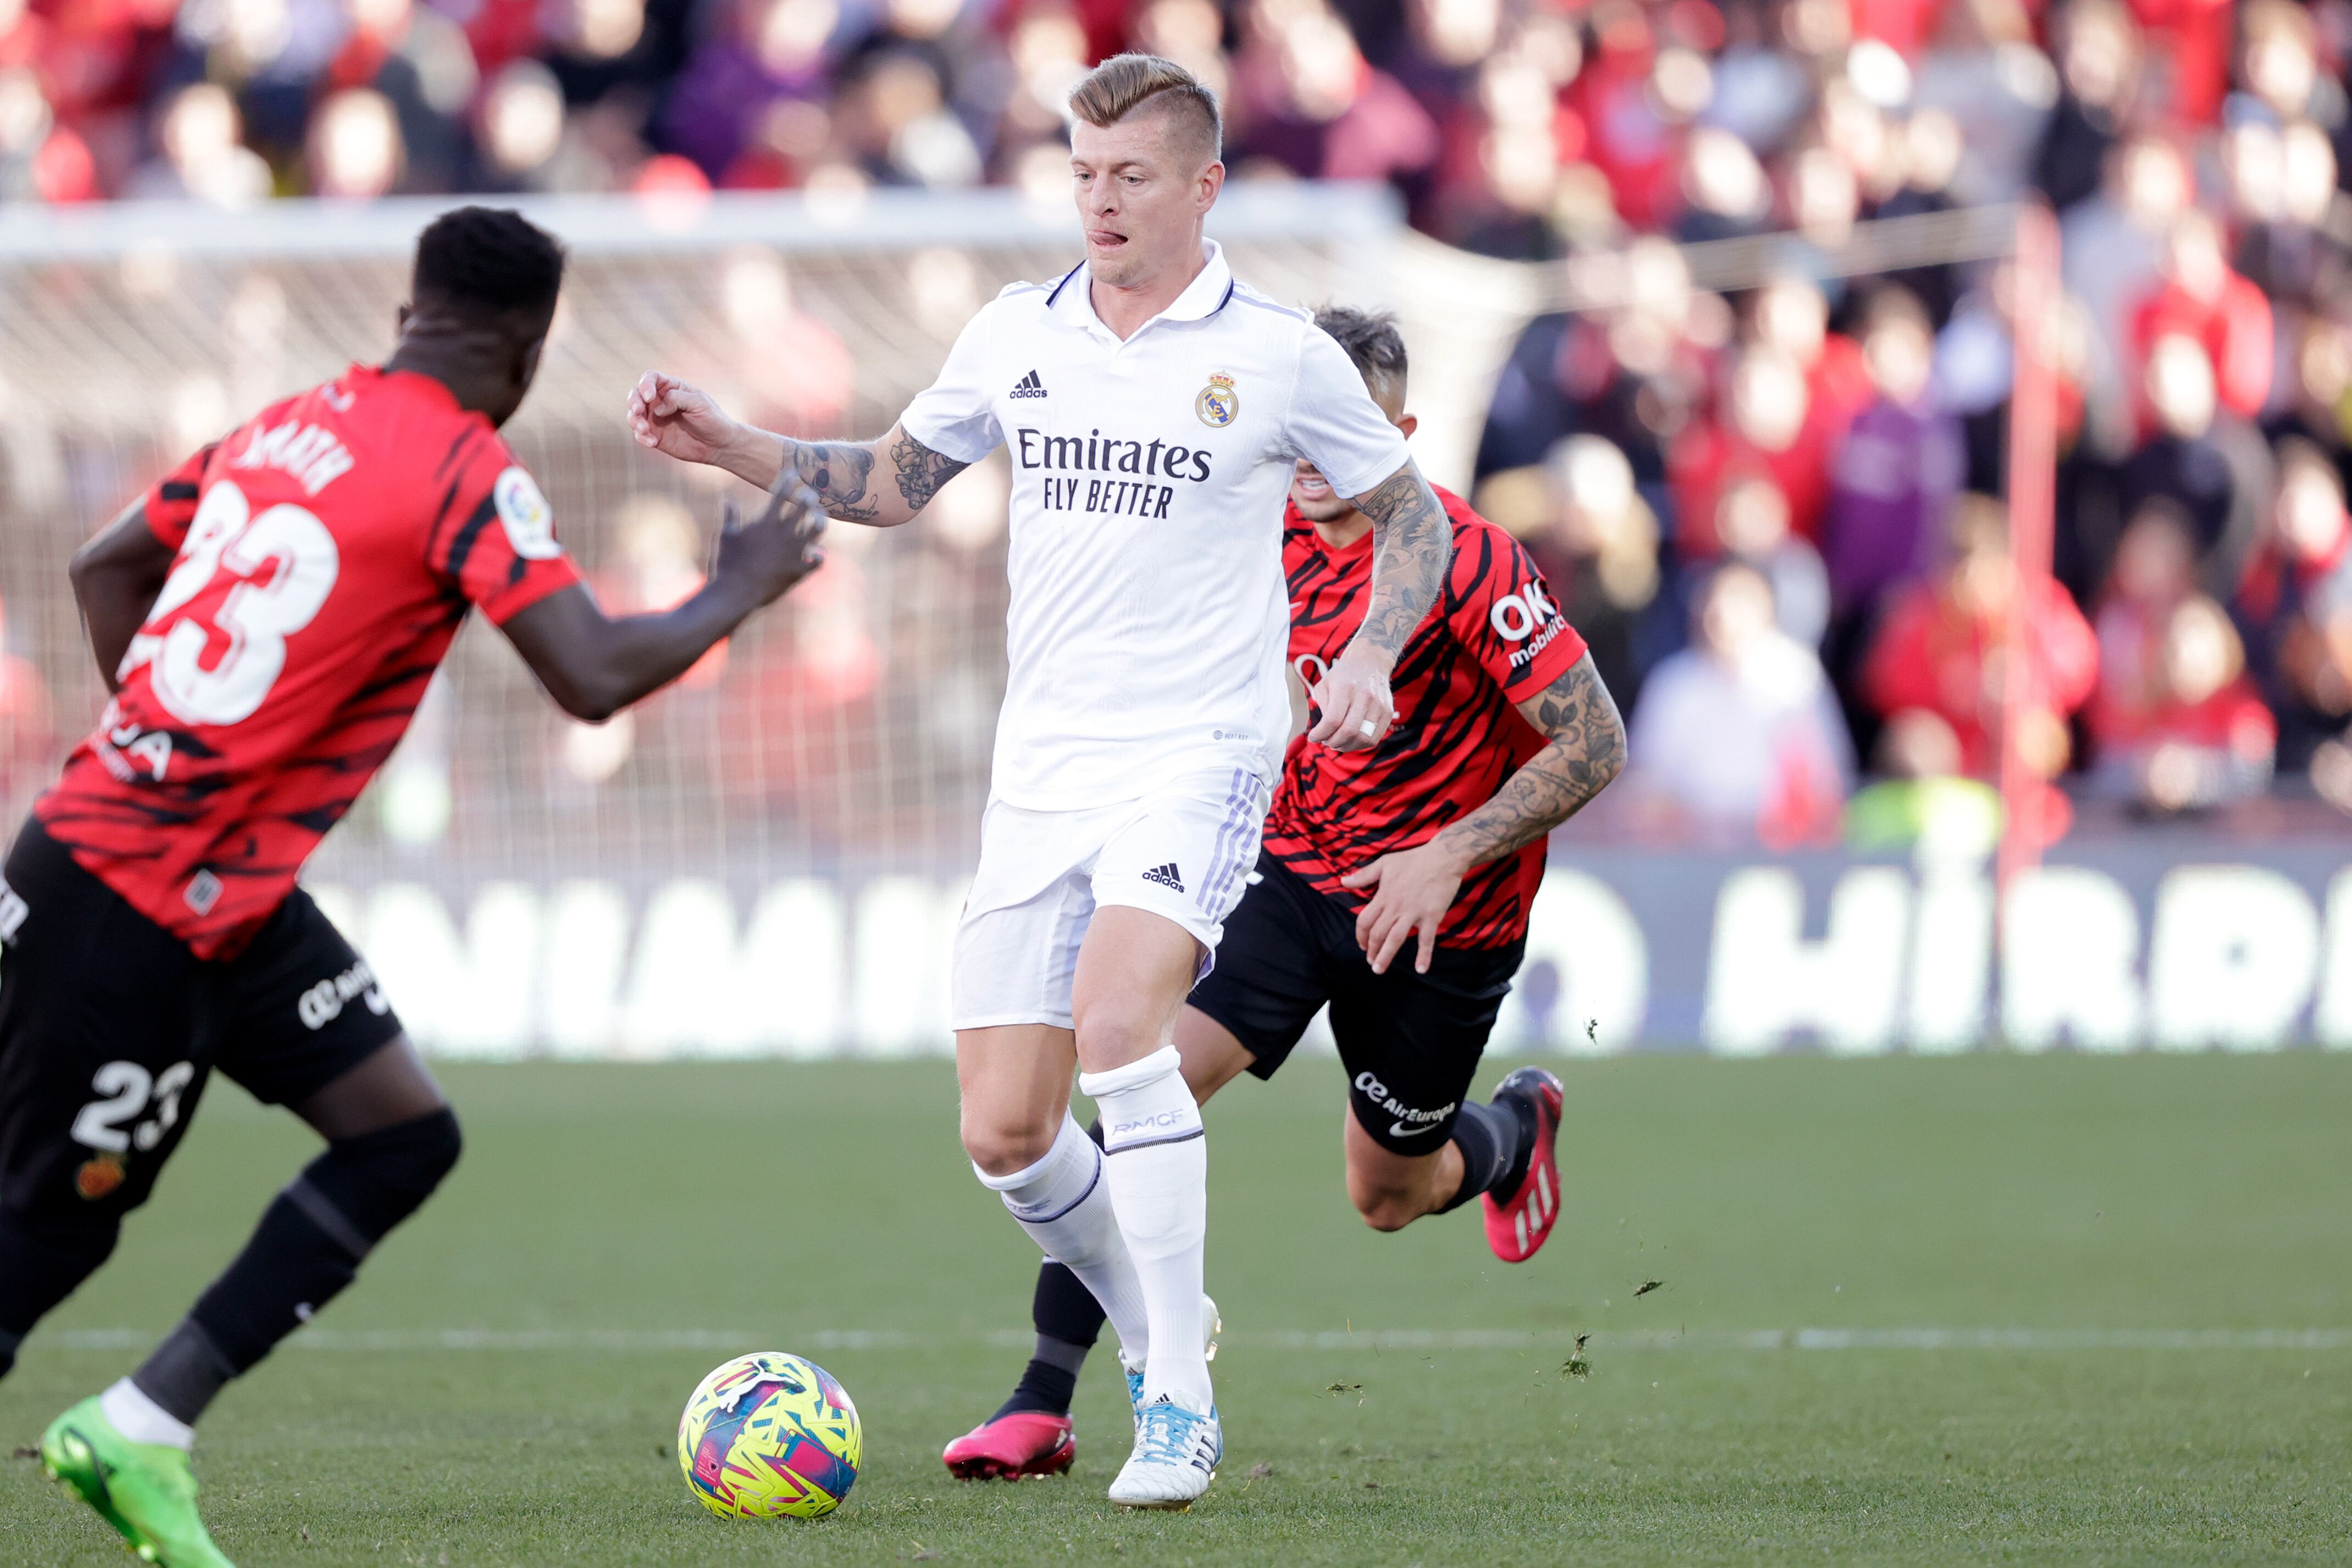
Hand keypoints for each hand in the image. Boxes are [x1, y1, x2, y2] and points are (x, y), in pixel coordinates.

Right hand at [627, 372, 741, 467]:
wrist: (718, 445)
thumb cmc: (712, 419)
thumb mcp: (699, 403)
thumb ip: (677, 399)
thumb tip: (657, 408)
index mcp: (671, 387)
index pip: (651, 378)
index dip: (645, 384)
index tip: (649, 397)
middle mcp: (660, 401)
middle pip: (636, 394)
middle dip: (633, 401)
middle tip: (638, 411)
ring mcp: (655, 418)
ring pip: (634, 414)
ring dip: (634, 421)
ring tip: (645, 430)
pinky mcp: (655, 435)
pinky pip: (640, 434)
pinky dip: (642, 437)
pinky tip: (652, 443)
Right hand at [713, 472, 826, 605]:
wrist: (736, 593)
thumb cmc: (727, 563)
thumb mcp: (725, 536)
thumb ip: (730, 515)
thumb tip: (727, 498)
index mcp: (767, 522)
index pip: (782, 492)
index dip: (788, 479)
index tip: (792, 473)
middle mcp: (785, 533)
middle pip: (805, 506)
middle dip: (809, 496)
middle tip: (809, 493)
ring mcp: (795, 552)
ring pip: (818, 529)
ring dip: (820, 520)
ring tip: (818, 517)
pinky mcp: (800, 570)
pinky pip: (818, 561)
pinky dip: (819, 556)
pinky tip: (817, 553)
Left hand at [1308, 640, 1395, 751]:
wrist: (1371, 662)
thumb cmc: (1344, 675)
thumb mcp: (1325, 683)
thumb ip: (1322, 706)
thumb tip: (1324, 730)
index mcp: (1345, 687)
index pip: (1332, 720)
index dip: (1320, 734)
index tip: (1313, 737)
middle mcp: (1364, 695)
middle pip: (1348, 731)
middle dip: (1333, 742)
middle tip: (1326, 741)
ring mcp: (1379, 705)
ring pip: (1363, 738)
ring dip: (1347, 746)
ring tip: (1338, 742)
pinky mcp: (1388, 712)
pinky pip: (1374, 738)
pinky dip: (1360, 744)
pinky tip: (1351, 740)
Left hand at [1339, 838, 1467, 974]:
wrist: (1443, 857)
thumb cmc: (1413, 859)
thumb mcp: (1385, 863)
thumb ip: (1364, 875)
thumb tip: (1343, 881)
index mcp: (1384, 896)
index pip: (1365, 920)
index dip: (1360, 935)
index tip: (1362, 944)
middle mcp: (1396, 907)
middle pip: (1377, 934)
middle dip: (1371, 950)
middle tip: (1371, 962)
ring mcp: (1414, 912)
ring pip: (1395, 939)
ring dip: (1386, 956)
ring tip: (1379, 969)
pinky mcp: (1432, 916)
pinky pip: (1426, 939)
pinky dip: (1424, 955)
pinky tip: (1421, 969)